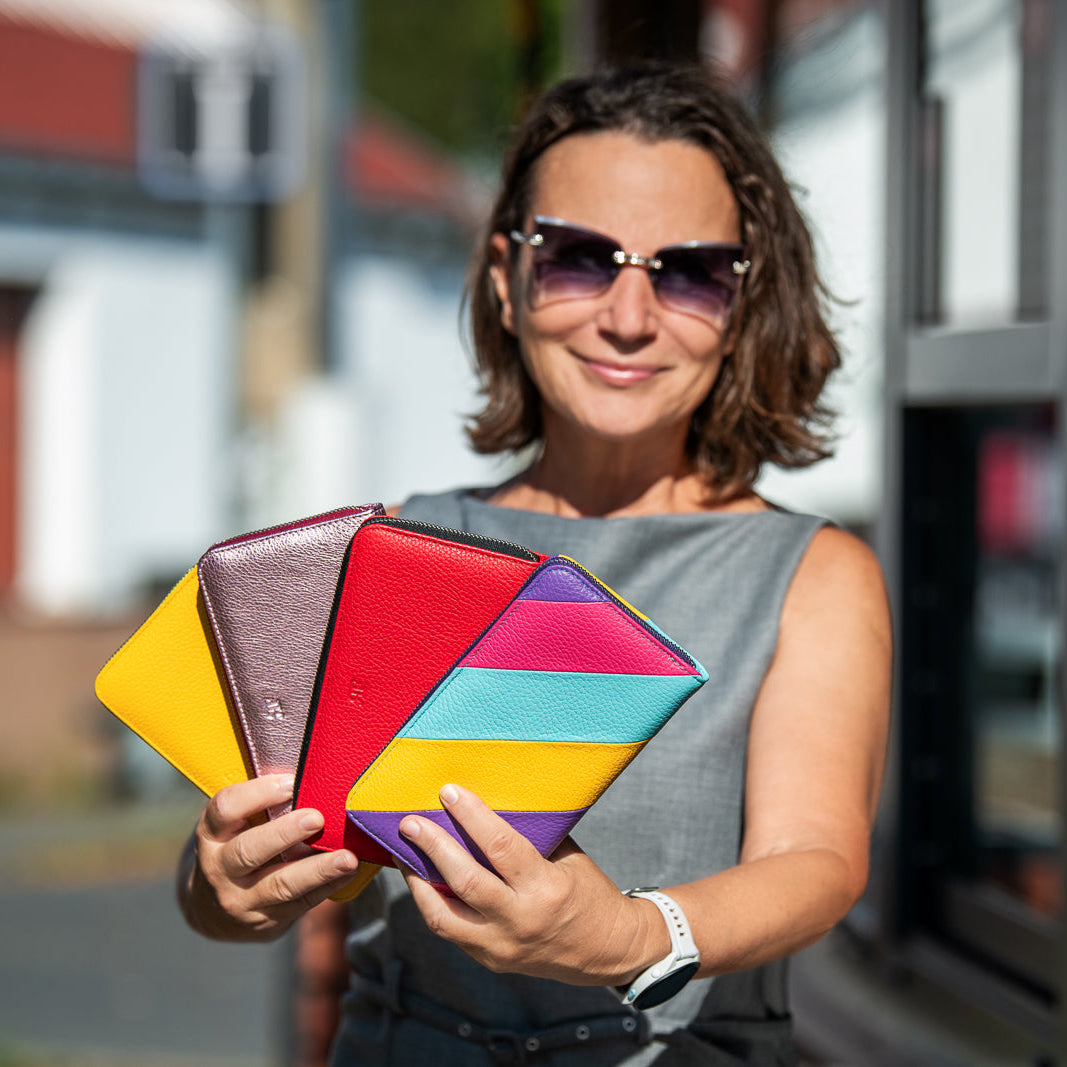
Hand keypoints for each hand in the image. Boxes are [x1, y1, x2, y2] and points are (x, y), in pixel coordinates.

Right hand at [178, 774, 360, 941]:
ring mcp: (241, 899)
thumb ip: (260, 804)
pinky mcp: (266, 921)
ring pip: (279, 885)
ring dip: (317, 870)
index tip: (291, 782)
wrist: (212, 910)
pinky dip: (327, 887)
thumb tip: (312, 776)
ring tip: (347, 858)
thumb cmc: (235, 846)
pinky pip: (300, 904)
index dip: (257, 794)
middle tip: (316, 818)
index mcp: (211, 834)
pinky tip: (348, 873)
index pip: (225, 810)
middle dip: (284, 834)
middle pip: (249, 851)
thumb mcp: (233, 825)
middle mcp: (219, 868)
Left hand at [398, 784, 666, 985]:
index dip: (472, 816)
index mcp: (545, 888)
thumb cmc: (588, 891)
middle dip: (433, 846)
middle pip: (465, 881)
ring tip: (402, 854)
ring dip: (417, 882)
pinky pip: (451, 932)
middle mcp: (520, 920)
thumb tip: (487, 802)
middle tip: (410, 821)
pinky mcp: (491, 960)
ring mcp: (502, 946)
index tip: (449, 792)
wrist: (607, 949)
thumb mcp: (566, 857)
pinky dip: (432, 904)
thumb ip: (529, 836)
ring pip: (444, 916)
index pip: (500, 847)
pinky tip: (421, 881)